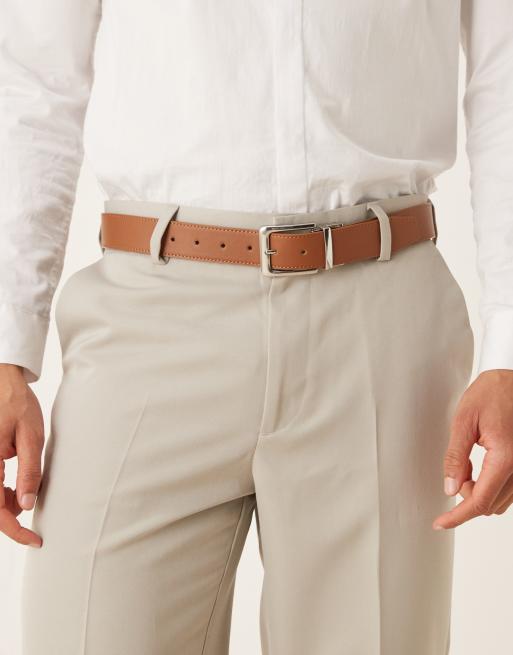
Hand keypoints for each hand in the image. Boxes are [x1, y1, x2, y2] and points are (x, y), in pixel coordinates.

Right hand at [0, 364, 42, 546]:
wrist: (3, 381)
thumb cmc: (18, 404)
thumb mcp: (31, 437)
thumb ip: (29, 472)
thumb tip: (26, 506)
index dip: (14, 530)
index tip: (34, 540)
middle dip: (10, 518)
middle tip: (34, 522)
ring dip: (4, 505)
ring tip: (26, 495)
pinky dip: (0, 493)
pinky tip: (16, 488)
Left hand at [433, 369, 512, 529]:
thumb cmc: (493, 392)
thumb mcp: (464, 420)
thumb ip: (456, 457)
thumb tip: (450, 487)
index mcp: (506, 457)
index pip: (480, 500)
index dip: (457, 515)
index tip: (441, 523)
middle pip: (491, 505)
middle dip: (467, 497)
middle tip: (455, 473)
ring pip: (502, 501)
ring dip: (481, 493)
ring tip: (468, 466)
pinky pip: (511, 490)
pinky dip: (493, 486)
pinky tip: (481, 467)